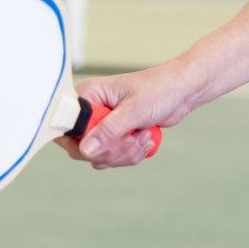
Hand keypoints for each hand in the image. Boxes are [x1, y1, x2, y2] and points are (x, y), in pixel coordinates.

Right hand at [55, 64, 192, 169]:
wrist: (182, 91)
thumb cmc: (160, 89)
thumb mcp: (134, 110)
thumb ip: (109, 131)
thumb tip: (85, 150)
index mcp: (88, 95)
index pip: (66, 128)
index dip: (83, 142)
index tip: (109, 140)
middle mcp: (90, 111)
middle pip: (81, 148)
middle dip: (112, 151)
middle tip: (133, 139)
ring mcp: (101, 124)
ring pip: (98, 157)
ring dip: (124, 154)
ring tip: (142, 136)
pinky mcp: (113, 135)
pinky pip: (111, 158)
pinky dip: (129, 155)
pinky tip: (145, 140)